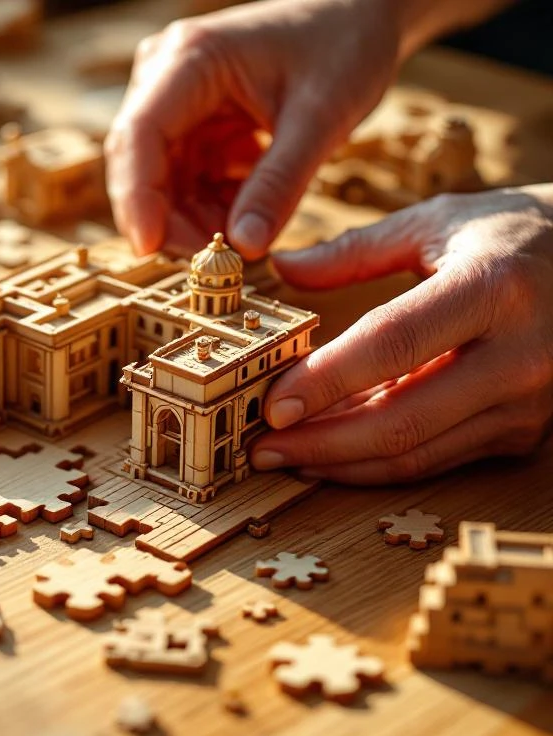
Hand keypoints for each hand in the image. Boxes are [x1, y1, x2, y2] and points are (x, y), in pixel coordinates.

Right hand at [105, 0, 402, 257]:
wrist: (361, 17)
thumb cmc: (345, 45)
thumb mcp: (322, 118)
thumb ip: (281, 185)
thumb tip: (245, 248)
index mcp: (189, 60)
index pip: (138, 136)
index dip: (137, 197)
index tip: (151, 248)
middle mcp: (167, 77)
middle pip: (140, 163)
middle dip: (169, 217)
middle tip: (210, 262)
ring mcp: (176, 100)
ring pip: (162, 179)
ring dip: (193, 216)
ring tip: (245, 236)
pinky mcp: (193, 122)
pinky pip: (186, 177)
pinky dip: (210, 204)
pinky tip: (249, 214)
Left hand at [251, 185, 552, 483]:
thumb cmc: (513, 235)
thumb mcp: (438, 222)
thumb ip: (355, 250)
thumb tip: (282, 266)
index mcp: (493, 288)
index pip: (392, 345)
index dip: (325, 381)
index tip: (270, 406)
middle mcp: (520, 354)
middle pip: (402, 419)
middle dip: (321, 442)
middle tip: (261, 448)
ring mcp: (528, 403)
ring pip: (419, 453)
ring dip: (342, 463)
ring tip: (286, 457)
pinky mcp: (526, 432)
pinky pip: (439, 459)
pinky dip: (380, 463)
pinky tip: (334, 455)